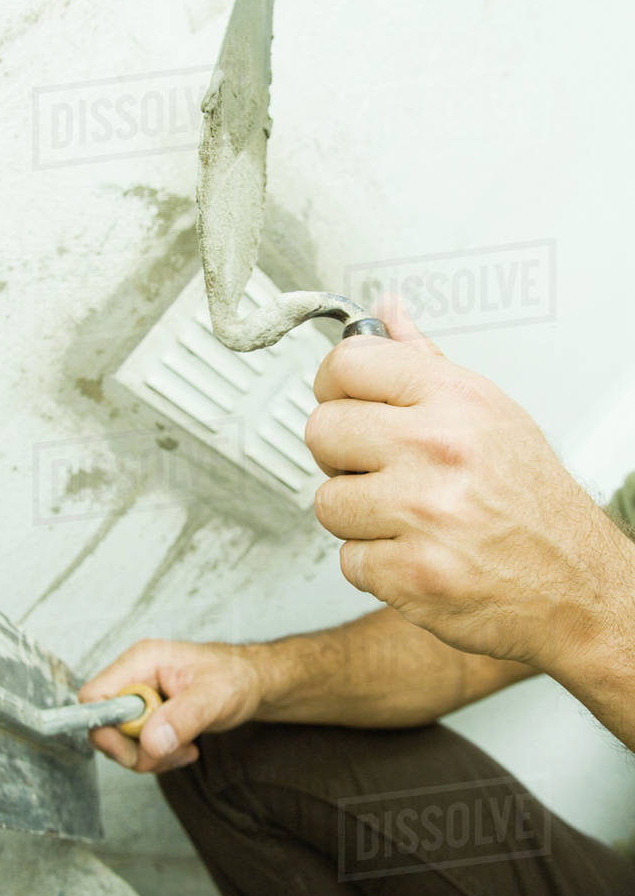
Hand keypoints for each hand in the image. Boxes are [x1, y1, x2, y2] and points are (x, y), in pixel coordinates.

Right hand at [78, 639, 262, 772]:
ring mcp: (140, 698)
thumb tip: (152, 742)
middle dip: (135, 750)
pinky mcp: (148, 715)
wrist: (252, 683)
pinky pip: (138, 746)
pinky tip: (185, 746)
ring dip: (152, 756)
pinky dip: (160, 756)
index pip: (94, 697)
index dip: (106, 728)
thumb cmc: (236, 677)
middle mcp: (134, 678)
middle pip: (105, 726)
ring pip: (121, 742)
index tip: (136, 748)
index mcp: (142, 662)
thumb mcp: (215, 696)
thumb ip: (183, 717)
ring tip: (186, 746)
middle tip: (170, 751)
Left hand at [305, 298, 630, 669]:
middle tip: (379, 469)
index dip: (334, 386)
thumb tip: (383, 312)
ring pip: (327, 502)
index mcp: (455, 400)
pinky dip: (376, 564)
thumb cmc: (530, 499)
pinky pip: (347, 559)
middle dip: (342, 455)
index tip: (345, 401)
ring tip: (405, 516)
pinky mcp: (410, 573)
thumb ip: (422, 361)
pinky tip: (417, 552)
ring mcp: (423, 513)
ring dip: (358, 516)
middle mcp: (438, 448)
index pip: (347, 363)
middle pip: (322, 431)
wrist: (573, 583)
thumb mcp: (488, 411)